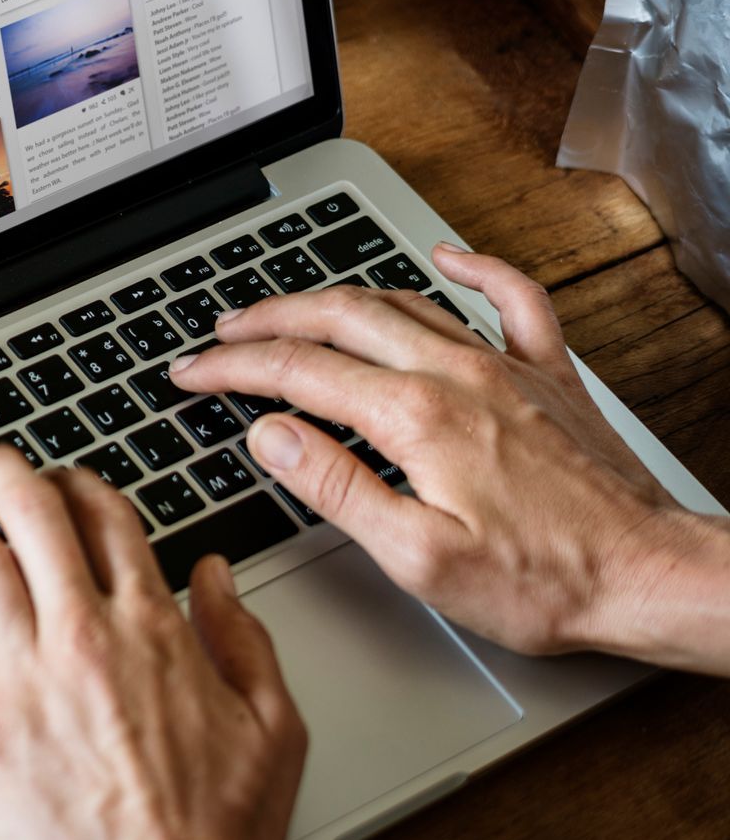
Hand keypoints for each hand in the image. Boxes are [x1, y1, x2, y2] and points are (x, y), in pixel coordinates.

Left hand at [0, 442, 305, 839]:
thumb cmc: (219, 837)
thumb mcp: (274, 730)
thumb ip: (245, 640)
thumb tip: (217, 576)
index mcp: (154, 630)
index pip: (108, 521)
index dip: (81, 485)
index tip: (67, 478)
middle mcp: (84, 639)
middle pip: (33, 521)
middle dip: (4, 475)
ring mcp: (26, 682)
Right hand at [171, 243, 729, 670]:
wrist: (651, 576)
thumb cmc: (544, 582)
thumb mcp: (418, 558)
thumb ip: (337, 488)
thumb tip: (272, 437)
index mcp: (416, 417)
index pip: (297, 373)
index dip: (232, 370)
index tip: (190, 373)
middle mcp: (457, 374)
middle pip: (339, 319)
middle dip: (268, 319)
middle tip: (221, 332)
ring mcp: (505, 368)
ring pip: (403, 303)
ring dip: (335, 298)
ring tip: (292, 308)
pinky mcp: (548, 378)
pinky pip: (513, 299)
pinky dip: (476, 270)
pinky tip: (449, 258)